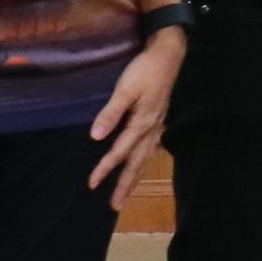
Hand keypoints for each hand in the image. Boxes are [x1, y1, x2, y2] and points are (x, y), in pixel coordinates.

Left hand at [88, 27, 181, 210]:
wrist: (169, 54)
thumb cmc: (145, 70)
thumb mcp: (125, 89)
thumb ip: (110, 113)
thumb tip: (96, 136)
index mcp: (143, 123)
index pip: (121, 151)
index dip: (106, 168)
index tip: (92, 184)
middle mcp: (152, 129)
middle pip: (137, 163)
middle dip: (125, 185)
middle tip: (115, 206)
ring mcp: (157, 125)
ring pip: (145, 158)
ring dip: (135, 177)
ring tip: (127, 193)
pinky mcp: (158, 119)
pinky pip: (149, 149)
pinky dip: (143, 162)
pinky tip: (140, 164)